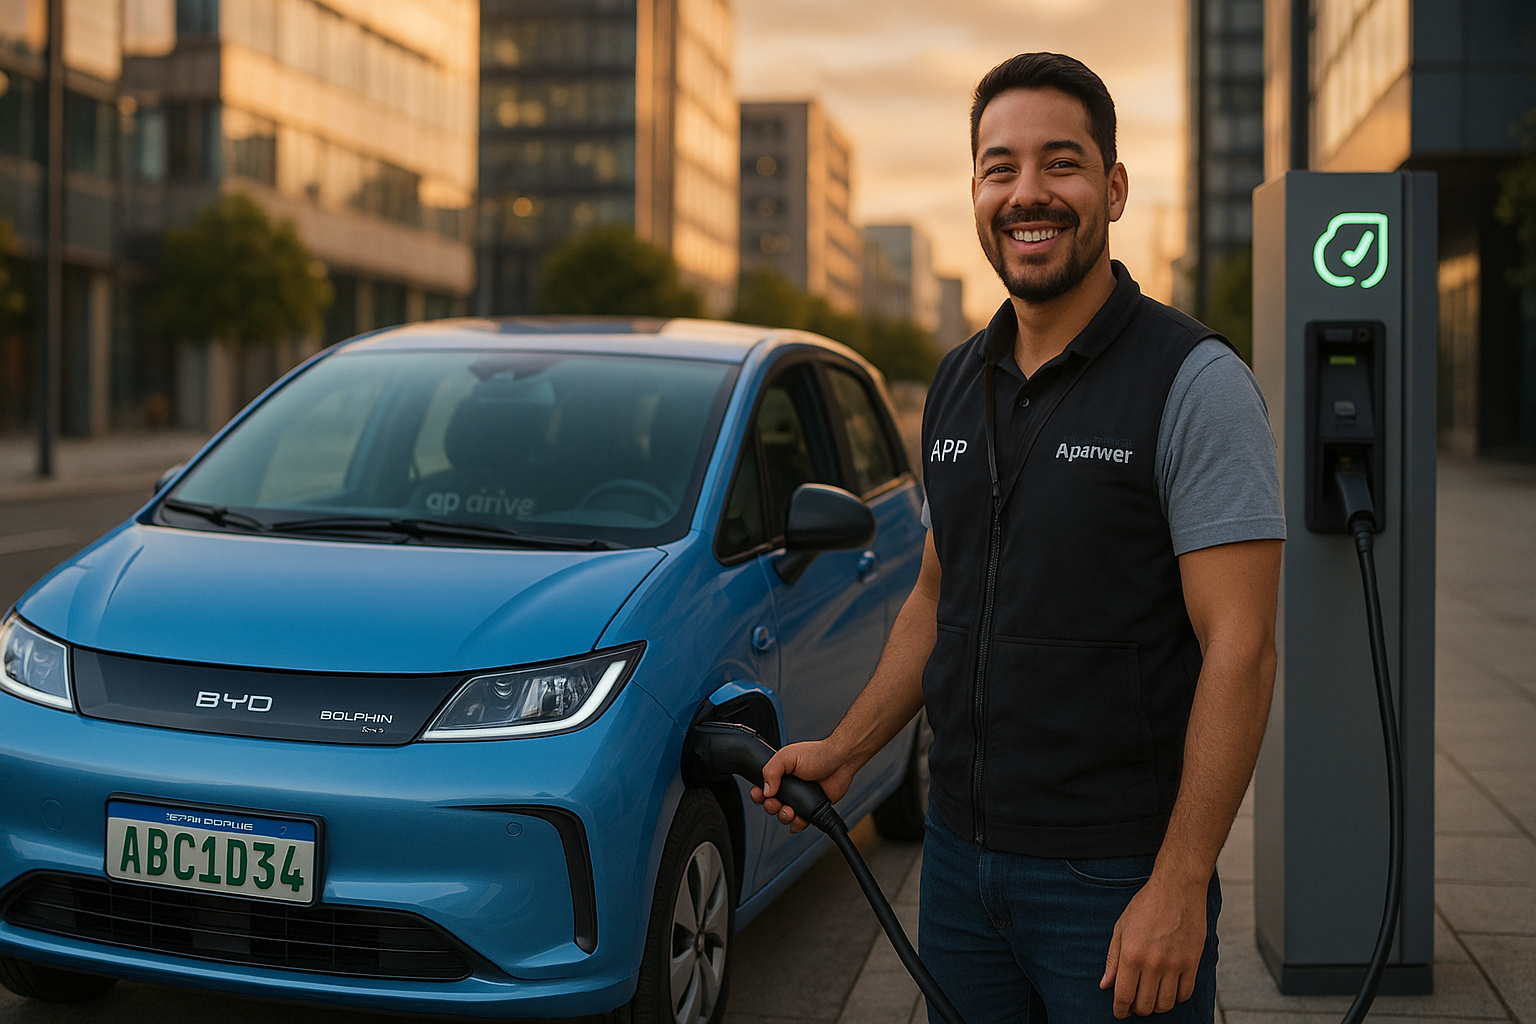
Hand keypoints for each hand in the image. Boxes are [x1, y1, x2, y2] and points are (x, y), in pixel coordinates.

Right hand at [749, 739, 857, 832]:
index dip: (758, 795)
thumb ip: (772, 770)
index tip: (760, 795)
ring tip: (790, 811)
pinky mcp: (811, 809)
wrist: (840, 762)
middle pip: (771, 805)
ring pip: (784, 816)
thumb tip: (765, 790)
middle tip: (777, 803)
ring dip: (783, 817)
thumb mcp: (787, 756)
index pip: (762, 789)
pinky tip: (799, 819)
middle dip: (771, 807)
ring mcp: (800, 799)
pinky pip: (800, 823)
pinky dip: (797, 825)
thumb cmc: (816, 755)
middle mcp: (788, 788)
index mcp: (779, 775)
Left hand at [1099, 870, 1208, 1016]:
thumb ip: (1113, 959)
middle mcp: (1153, 964)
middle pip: (1145, 1005)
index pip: (1124, 996)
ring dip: (1157, 1007)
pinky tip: (1169, 990)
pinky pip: (1185, 994)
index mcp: (1131, 955)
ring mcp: (1175, 965)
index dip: (1120, 1010)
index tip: (1120, 1013)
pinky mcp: (1193, 962)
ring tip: (1151, 999)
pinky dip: (1176, 998)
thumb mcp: (1121, 928)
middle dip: (1137, 1010)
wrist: (1177, 888)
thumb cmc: (1145, 906)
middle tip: (1135, 1004)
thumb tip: (1105, 985)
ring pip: (1166, 1004)